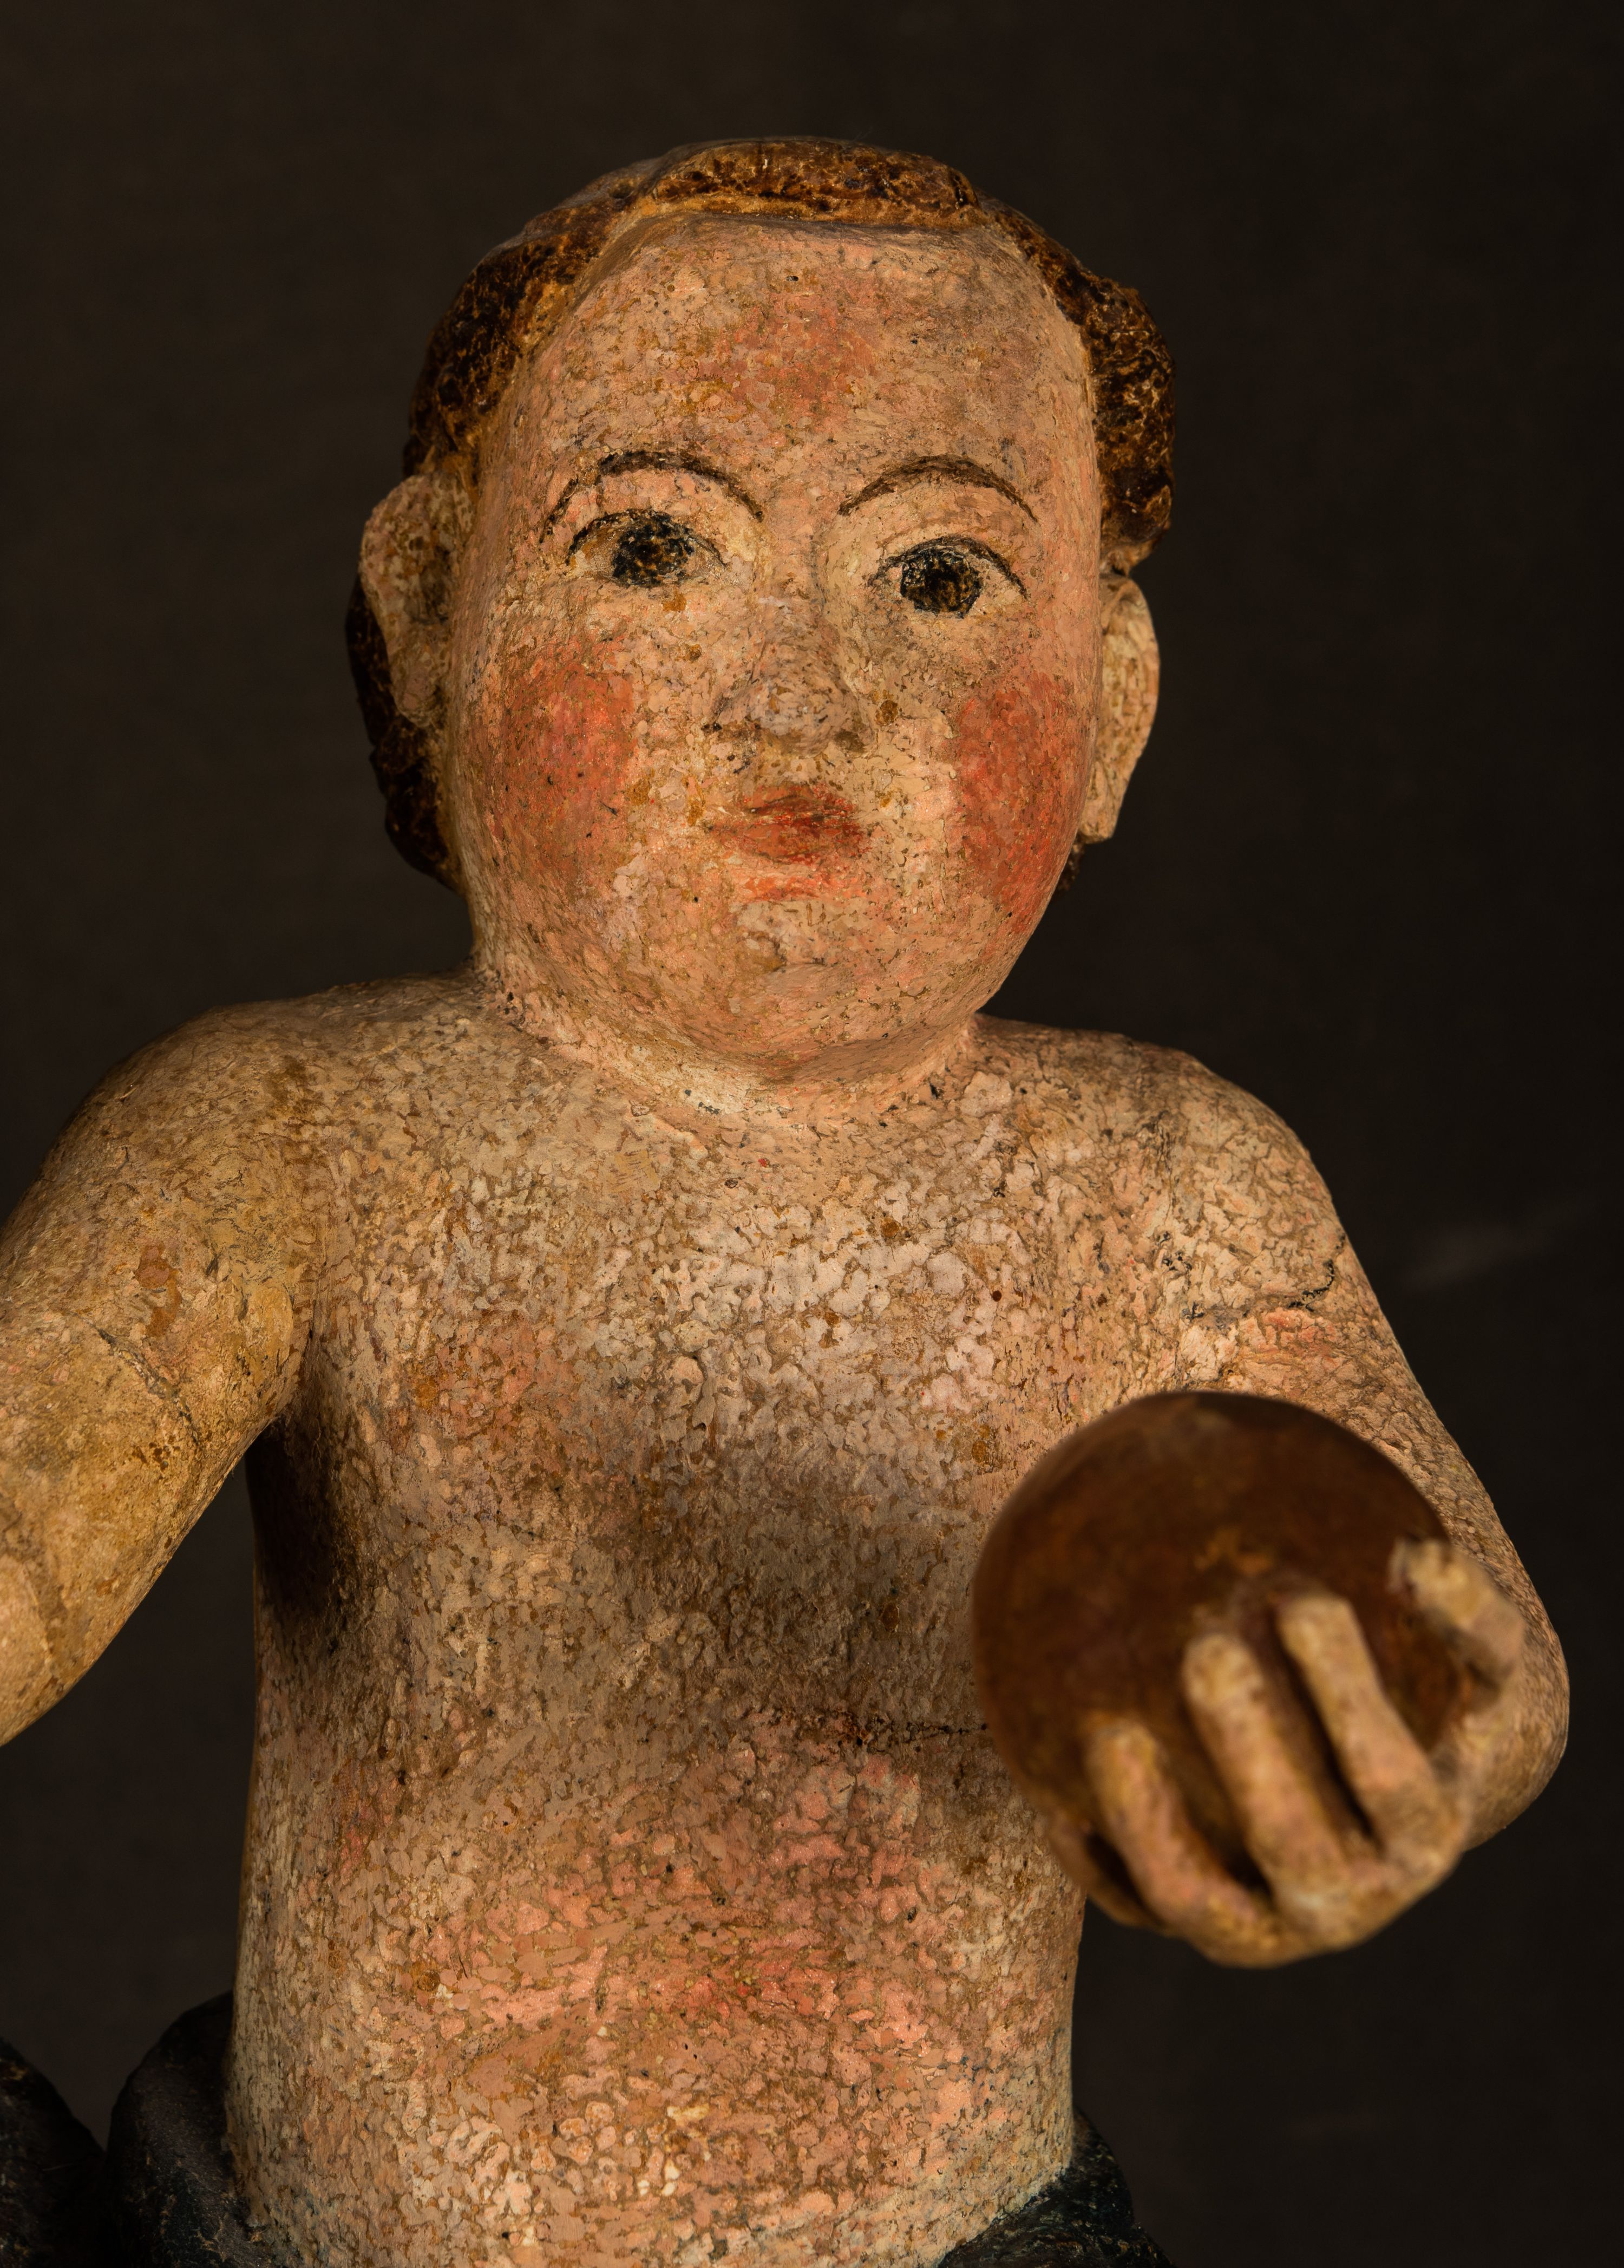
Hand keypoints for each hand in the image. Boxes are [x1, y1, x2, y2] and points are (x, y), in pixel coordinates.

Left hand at [1043, 1541, 1526, 1965]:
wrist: (1389, 1799)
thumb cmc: (1435, 1696)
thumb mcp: (1483, 1662)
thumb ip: (1472, 1612)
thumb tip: (1420, 1557)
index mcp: (1421, 1834)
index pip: (1389, 1781)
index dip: (1349, 1699)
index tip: (1305, 1599)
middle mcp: (1350, 1901)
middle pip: (1294, 1845)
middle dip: (1250, 1750)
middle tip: (1208, 1647)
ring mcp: (1268, 1928)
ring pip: (1194, 1897)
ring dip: (1148, 1821)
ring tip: (1108, 1727)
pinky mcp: (1194, 1927)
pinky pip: (1128, 1900)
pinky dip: (1090, 1850)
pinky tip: (1048, 1774)